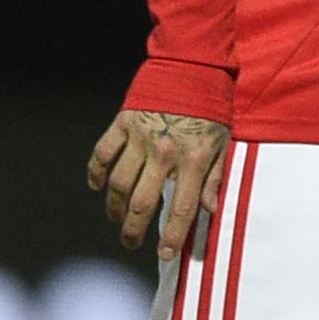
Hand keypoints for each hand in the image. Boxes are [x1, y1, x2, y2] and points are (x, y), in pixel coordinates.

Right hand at [89, 107, 233, 264]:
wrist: (191, 65)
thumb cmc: (211, 107)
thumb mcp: (223, 143)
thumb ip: (215, 178)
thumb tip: (210, 211)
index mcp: (194, 159)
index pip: (182, 208)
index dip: (172, 236)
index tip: (164, 254)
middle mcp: (165, 152)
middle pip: (142, 202)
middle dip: (134, 230)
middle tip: (131, 242)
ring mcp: (141, 137)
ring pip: (118, 183)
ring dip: (114, 207)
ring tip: (117, 218)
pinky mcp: (123, 123)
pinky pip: (102, 154)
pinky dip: (96, 173)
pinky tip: (98, 187)